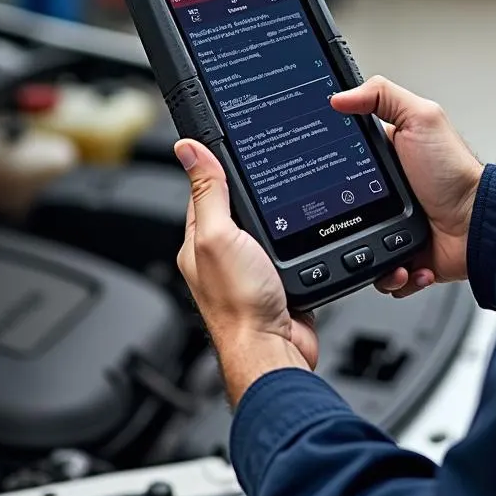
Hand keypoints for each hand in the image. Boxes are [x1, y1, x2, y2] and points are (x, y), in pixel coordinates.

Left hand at [174, 139, 317, 404]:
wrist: (273, 351)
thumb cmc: (239, 304)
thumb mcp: (218, 235)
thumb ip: (207, 192)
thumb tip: (187, 148)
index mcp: (199, 240)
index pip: (204, 190)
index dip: (218, 167)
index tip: (232, 144)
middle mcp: (222, 254)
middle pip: (239, 207)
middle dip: (255, 191)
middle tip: (272, 168)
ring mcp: (251, 269)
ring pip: (268, 229)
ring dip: (282, 217)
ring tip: (292, 196)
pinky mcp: (279, 282)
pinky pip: (290, 251)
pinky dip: (300, 242)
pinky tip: (308, 233)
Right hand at [331, 77, 483, 299]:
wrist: (479, 223)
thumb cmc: (455, 172)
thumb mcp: (421, 119)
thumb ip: (382, 96)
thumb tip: (339, 96)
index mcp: (384, 160)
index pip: (343, 162)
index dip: (331, 167)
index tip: (324, 173)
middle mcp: (385, 195)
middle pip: (342, 210)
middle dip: (342, 220)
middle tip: (355, 216)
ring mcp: (392, 227)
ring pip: (355, 247)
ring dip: (363, 254)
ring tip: (381, 247)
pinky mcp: (403, 256)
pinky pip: (381, 274)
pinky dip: (390, 275)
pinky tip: (404, 263)